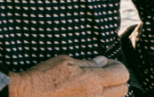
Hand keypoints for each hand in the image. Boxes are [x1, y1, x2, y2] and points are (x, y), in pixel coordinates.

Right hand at [9, 55, 129, 96]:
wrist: (29, 95)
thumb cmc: (45, 76)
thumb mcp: (66, 61)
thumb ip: (88, 63)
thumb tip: (103, 61)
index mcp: (92, 80)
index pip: (122, 74)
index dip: (116, 65)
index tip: (106, 63)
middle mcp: (95, 96)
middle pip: (124, 89)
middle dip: (117, 78)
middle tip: (103, 73)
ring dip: (110, 91)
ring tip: (95, 84)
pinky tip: (87, 92)